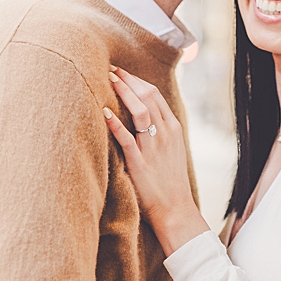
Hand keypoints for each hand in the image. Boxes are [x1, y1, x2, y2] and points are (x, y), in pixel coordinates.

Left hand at [103, 69, 207, 256]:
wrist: (176, 210)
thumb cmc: (170, 183)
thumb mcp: (171, 152)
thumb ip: (160, 133)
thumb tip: (145, 119)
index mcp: (173, 129)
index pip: (155, 95)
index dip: (137, 81)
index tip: (122, 72)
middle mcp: (165, 134)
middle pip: (148, 96)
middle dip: (128, 80)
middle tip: (110, 69)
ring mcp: (154, 148)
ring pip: (140, 111)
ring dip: (123, 93)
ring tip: (107, 80)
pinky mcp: (140, 163)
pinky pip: (127, 139)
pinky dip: (115, 123)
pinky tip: (104, 111)